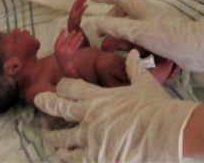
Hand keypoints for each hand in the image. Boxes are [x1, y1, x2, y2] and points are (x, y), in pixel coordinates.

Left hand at [35, 49, 197, 162]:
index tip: (58, 86)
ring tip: (50, 138)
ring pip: (62, 140)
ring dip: (54, 138)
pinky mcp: (96, 159)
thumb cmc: (156, 106)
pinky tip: (64, 158)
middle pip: (58, 109)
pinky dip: (67, 158)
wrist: (166, 132)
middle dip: (46, 103)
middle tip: (37, 101)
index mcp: (99, 97)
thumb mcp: (144, 83)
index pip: (71, 88)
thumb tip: (132, 52)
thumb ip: (134, 68)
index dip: (62, 86)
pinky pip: (73, 161)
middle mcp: (89, 118)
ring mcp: (90, 140)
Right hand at [55, 28, 85, 78]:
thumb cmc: (62, 57)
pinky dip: (79, 42)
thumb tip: (64, 31)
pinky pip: (76, 46)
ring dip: (77, 37)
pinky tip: (81, 38)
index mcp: (56, 48)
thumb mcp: (58, 49)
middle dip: (71, 35)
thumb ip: (60, 42)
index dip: (61, 34)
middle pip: (67, 40)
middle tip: (75, 30)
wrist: (65, 67)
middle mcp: (61, 50)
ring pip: (72, 43)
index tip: (64, 29)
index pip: (58, 39)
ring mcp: (66, 52)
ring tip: (80, 33)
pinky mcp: (71, 54)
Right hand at [87, 0, 203, 71]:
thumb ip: (118, 28)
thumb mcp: (140, 32)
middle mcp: (146, 16)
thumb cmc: (170, 37)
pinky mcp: (161, 41)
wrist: (199, 48)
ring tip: (110, 47)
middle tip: (99, 35)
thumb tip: (96, 23)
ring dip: (119, 36)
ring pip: (130, 28)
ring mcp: (154, 28)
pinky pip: (140, 40)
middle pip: (123, 13)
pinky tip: (128, 55)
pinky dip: (130, 45)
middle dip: (110, 21)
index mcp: (141, 8)